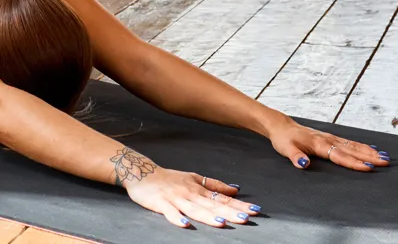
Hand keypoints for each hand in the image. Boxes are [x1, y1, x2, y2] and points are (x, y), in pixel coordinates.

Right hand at [111, 148, 262, 227]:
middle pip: (212, 205)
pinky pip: (170, 213)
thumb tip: (236, 190)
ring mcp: (176, 199)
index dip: (238, 205)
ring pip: (194, 209)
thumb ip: (215, 185)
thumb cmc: (170, 178)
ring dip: (208, 216)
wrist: (142, 172)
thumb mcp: (194, 178)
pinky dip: (177, 218)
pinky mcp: (161, 204)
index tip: (255, 210)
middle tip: (246, 218)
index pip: (222, 198)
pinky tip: (185, 225)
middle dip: (229, 212)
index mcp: (199, 189)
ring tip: (222, 223)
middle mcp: (190, 194)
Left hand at [268, 119, 389, 170]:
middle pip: (351, 150)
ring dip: (369, 151)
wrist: (282, 126)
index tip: (368, 168)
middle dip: (369, 157)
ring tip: (384, 157)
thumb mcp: (285, 148)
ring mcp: (330, 138)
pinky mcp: (330, 138)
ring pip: (353, 145)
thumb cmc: (284, 139)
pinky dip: (362, 146)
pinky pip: (349, 143)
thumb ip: (295, 156)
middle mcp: (328, 140)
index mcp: (319, 144)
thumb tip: (304, 164)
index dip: (353, 163)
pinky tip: (370, 149)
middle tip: (385, 162)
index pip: (339, 156)